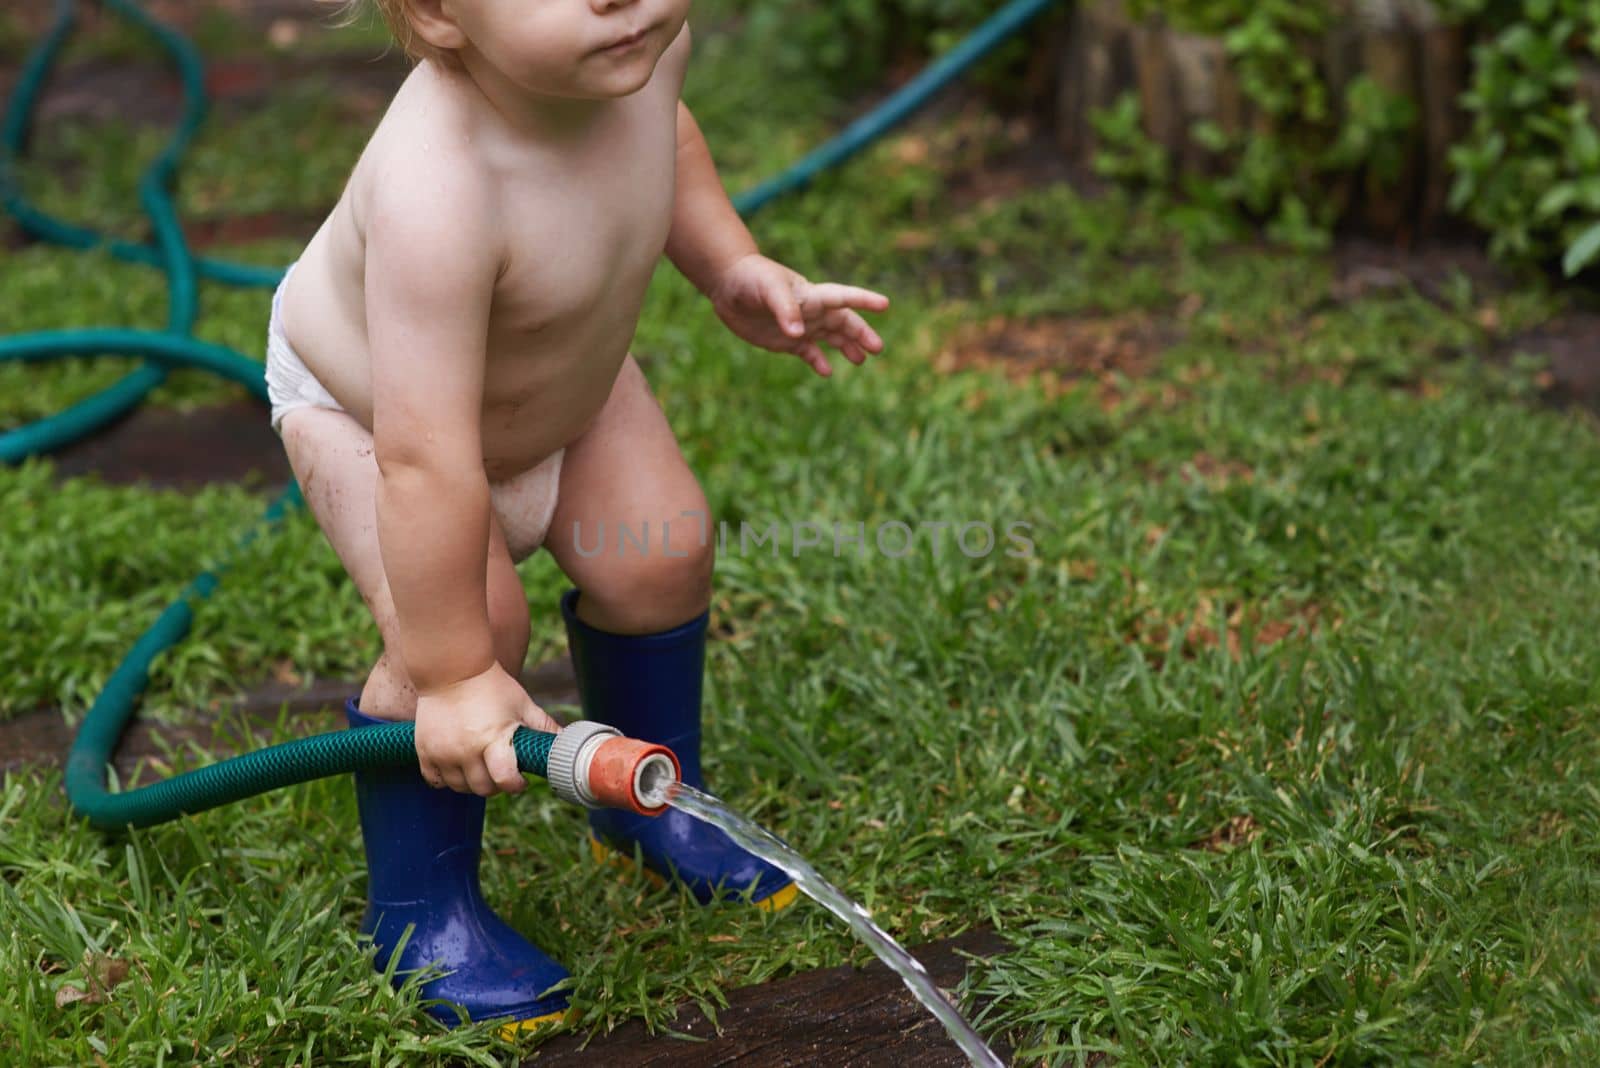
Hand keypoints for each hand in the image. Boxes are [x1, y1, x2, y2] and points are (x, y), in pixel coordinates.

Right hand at [413, 662, 562, 795]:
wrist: (452, 668)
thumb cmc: (493, 686)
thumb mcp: (522, 705)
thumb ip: (544, 727)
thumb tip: (567, 743)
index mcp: (493, 738)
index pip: (504, 780)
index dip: (515, 785)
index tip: (520, 779)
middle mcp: (466, 749)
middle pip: (483, 789)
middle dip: (496, 784)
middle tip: (500, 770)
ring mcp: (443, 751)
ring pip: (460, 788)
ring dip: (472, 782)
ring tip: (480, 766)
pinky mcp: (425, 749)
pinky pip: (435, 781)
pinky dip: (446, 779)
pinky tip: (457, 766)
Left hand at [708, 253, 889, 376]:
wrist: (728, 286)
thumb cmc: (750, 279)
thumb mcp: (767, 289)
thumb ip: (784, 310)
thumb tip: (798, 335)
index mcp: (811, 294)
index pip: (843, 297)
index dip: (863, 300)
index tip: (884, 304)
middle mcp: (811, 311)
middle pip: (843, 322)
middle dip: (860, 334)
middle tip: (877, 348)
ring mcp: (800, 326)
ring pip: (831, 338)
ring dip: (846, 347)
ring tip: (861, 361)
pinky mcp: (786, 341)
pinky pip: (808, 352)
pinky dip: (818, 362)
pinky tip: (826, 372)